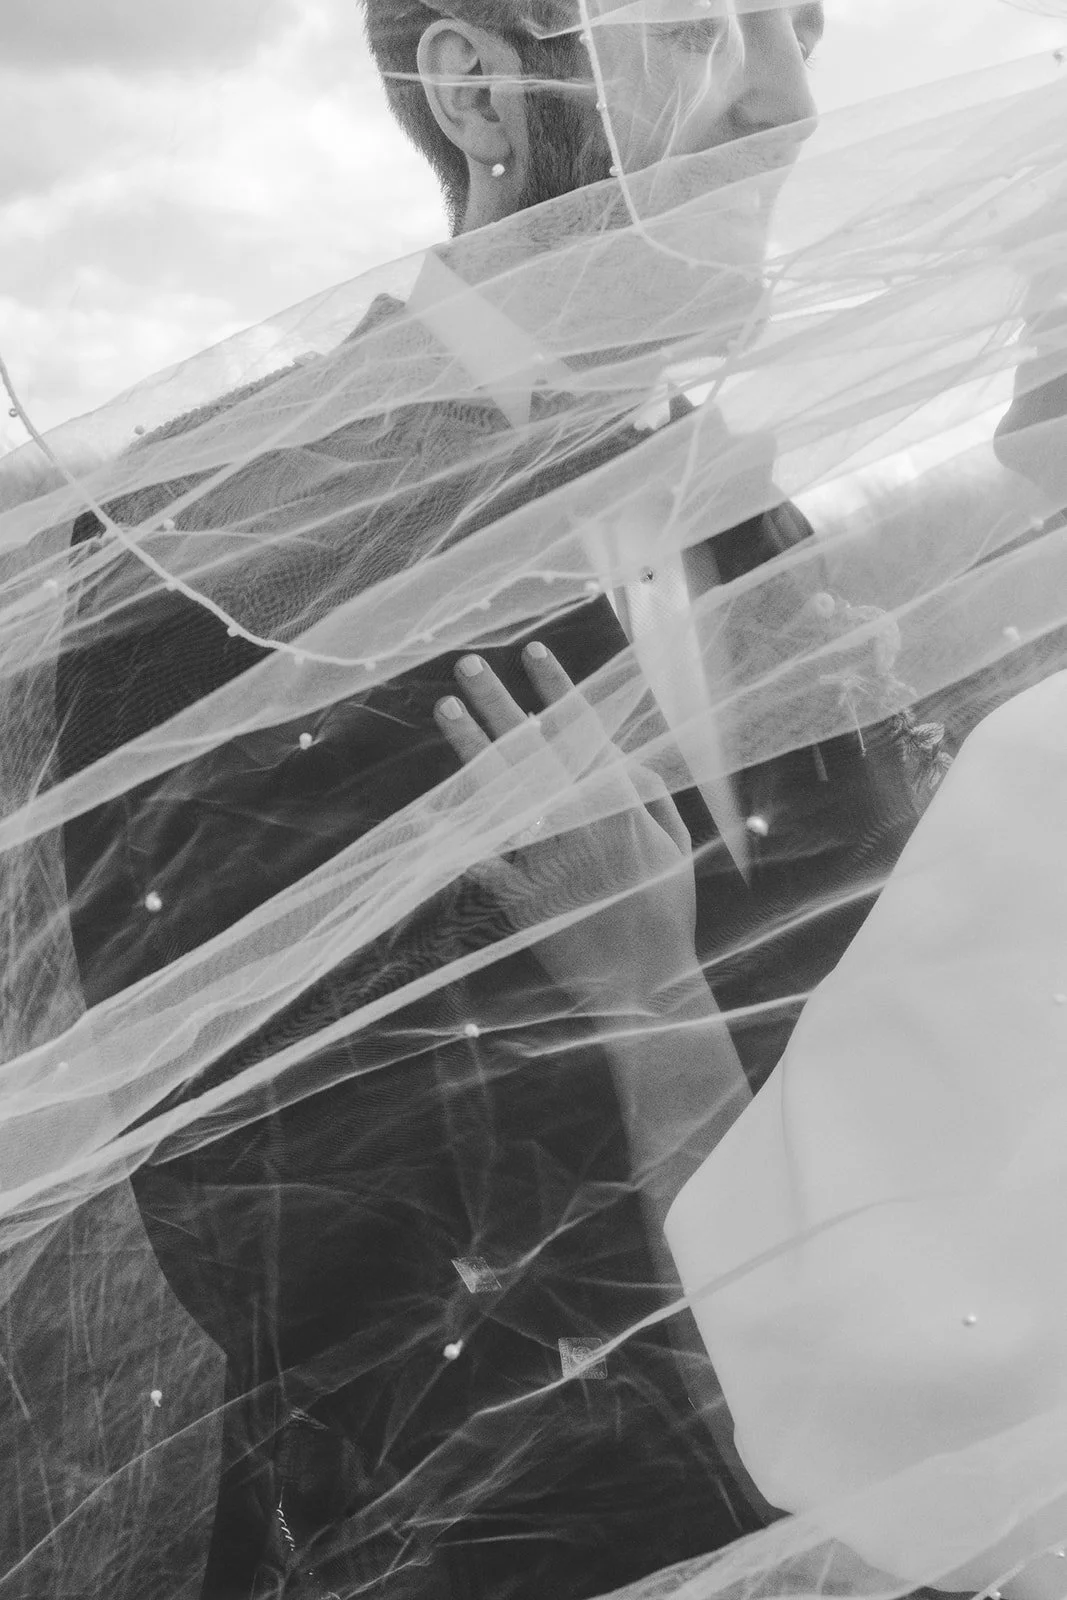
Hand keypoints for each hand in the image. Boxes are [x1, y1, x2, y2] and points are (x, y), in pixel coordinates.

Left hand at [434, 643, 698, 1009]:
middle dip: (499, 702)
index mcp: (621, 808)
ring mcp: (547, 861)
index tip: (535, 652)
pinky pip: (482, 859)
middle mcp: (579, 826)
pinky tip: (431, 809)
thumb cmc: (665, 911)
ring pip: (502, 793)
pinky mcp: (522, 899)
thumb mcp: (674, 845)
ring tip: (445, 707)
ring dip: (471, 747)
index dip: (559, 689)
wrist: (646, 986)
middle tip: (468, 664)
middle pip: (532, 752)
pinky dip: (457, 836)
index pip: (584, 734)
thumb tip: (615, 751)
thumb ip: (648, 792)